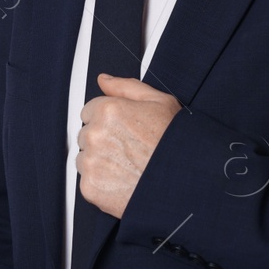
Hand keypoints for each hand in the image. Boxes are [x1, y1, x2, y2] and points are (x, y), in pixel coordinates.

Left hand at [78, 73, 180, 218]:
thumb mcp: (160, 102)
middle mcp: (95, 134)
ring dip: (100, 163)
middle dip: (103, 141)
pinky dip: (103, 184)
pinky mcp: (90, 187)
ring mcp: (91, 162)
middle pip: (86, 135)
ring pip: (85, 159)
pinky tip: (124, 182)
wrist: (183, 183)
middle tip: (130, 150)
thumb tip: (104, 80)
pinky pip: (88, 182)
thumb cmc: (176, 144)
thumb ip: (126, 87)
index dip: (109, 122)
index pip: (89, 112)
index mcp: (108, 110)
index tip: (124, 132)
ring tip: (129, 167)